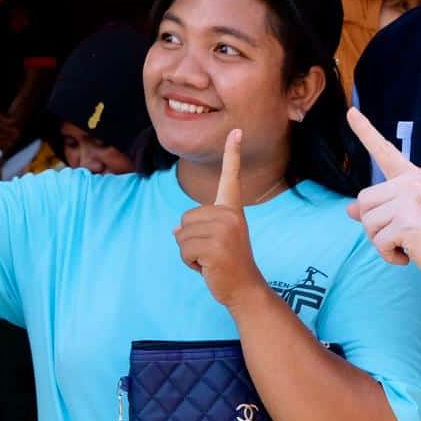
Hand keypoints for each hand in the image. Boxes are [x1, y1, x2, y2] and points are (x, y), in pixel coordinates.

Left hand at [174, 130, 266, 310]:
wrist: (244, 289)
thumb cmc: (226, 265)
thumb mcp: (213, 240)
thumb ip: (197, 228)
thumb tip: (176, 230)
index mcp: (232, 210)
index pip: (231, 178)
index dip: (232, 153)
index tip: (236, 131)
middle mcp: (230, 215)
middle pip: (186, 218)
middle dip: (191, 240)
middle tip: (213, 254)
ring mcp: (224, 230)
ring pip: (182, 235)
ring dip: (189, 253)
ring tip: (210, 260)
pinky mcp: (215, 247)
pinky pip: (183, 249)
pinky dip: (189, 262)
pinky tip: (207, 267)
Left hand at [346, 109, 420, 288]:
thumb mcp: (409, 217)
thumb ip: (381, 209)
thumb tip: (350, 209)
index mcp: (413, 178)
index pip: (385, 152)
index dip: (365, 132)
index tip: (352, 112)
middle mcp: (411, 183)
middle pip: (364, 200)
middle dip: (373, 225)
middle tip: (398, 236)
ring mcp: (409, 201)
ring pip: (368, 222)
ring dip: (381, 242)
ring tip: (406, 245)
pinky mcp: (406, 222)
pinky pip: (379, 242)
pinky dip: (390, 255)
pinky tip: (409, 255)